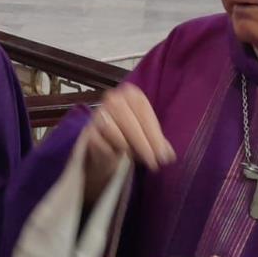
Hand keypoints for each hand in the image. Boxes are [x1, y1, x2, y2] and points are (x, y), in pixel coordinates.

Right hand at [84, 83, 174, 205]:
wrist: (105, 143)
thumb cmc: (131, 133)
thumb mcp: (148, 134)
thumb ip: (159, 142)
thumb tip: (169, 155)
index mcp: (131, 94)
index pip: (143, 111)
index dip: (154, 134)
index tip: (164, 155)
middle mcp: (113, 98)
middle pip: (128, 120)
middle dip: (143, 143)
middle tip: (154, 162)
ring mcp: (98, 113)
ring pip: (112, 130)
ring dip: (129, 147)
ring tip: (140, 160)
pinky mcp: (89, 130)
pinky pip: (101, 142)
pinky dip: (113, 151)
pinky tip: (121, 157)